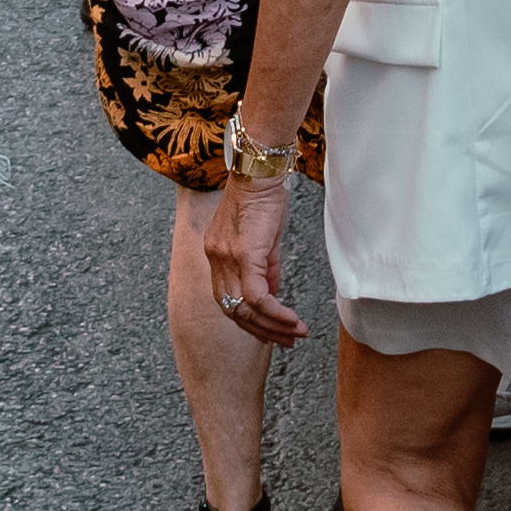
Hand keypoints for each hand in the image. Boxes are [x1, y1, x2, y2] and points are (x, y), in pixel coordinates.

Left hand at [207, 169, 306, 346]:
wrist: (261, 169)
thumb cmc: (264, 196)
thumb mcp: (264, 238)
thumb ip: (265, 268)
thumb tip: (273, 294)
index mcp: (216, 254)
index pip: (226, 299)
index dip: (248, 319)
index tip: (271, 330)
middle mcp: (215, 259)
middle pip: (231, 311)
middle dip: (260, 331)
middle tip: (286, 341)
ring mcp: (226, 258)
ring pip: (243, 309)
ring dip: (271, 327)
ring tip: (295, 333)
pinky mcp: (243, 255)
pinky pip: (257, 297)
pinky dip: (275, 313)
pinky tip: (291, 318)